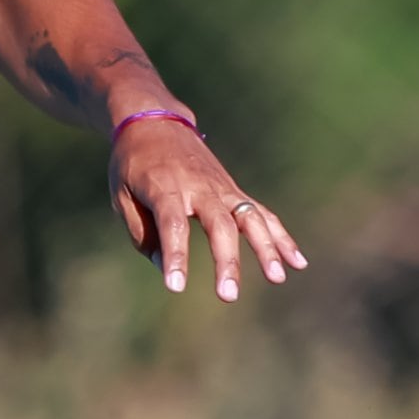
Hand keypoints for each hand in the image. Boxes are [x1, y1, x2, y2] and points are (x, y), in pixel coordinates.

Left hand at [110, 120, 306, 301]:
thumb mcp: (121, 194)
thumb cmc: (132, 164)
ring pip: (250, 217)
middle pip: (219, 225)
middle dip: (227, 261)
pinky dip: (280, 236)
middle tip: (228, 296)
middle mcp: (199, 186)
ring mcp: (222, 187)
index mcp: (164, 186)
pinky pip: (262, 214)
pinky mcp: (234, 190)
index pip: (173, 224)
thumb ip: (141, 231)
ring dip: (266, 248)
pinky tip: (297, 262)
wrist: (157, 122)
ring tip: (277, 278)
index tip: (176, 286)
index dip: (176, 255)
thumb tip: (163, 266)